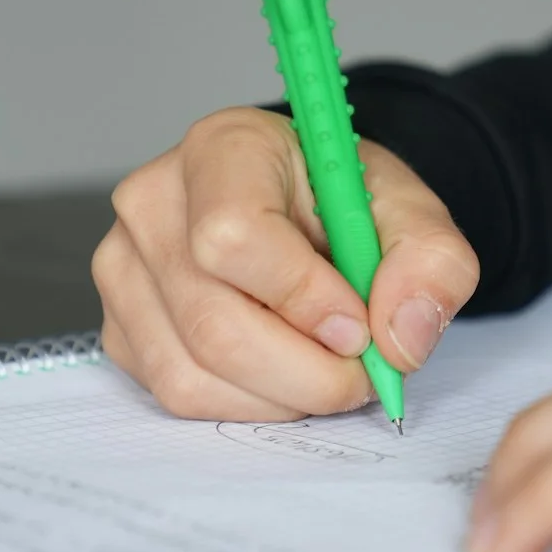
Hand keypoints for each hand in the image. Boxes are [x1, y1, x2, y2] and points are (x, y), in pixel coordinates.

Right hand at [93, 107, 479, 420]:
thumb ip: (431, 264)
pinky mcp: (120, 326)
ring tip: (325, 368)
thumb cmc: (344, 206)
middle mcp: (153, 202)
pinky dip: (247, 404)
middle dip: (307, 373)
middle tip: (362, 373)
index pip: (234, 234)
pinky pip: (177, 395)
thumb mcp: (412, 216)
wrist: (304, 212)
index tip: (358, 325)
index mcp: (223, 148)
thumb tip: (400, 338)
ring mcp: (124, 268)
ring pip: (193, 373)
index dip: (302, 297)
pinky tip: (282, 373)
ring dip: (281, 397)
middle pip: (213, 325)